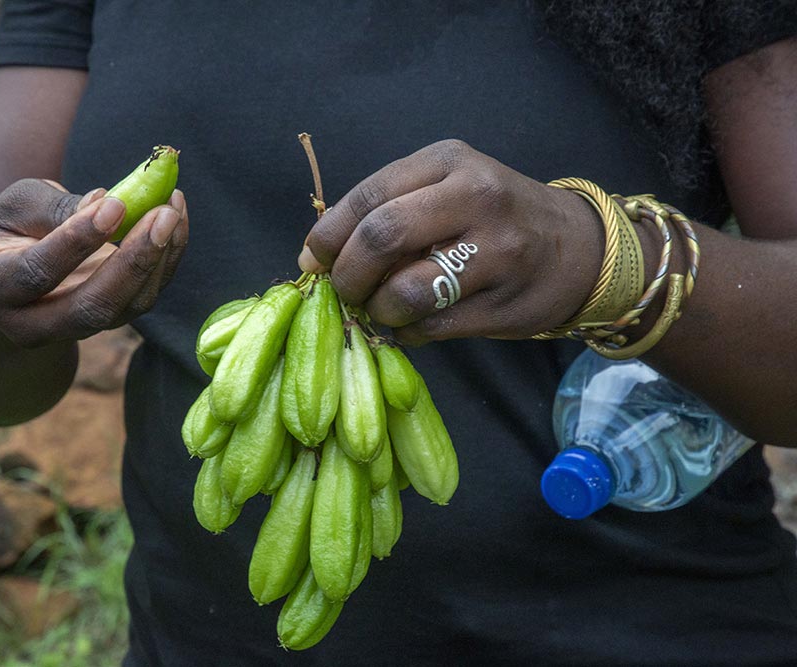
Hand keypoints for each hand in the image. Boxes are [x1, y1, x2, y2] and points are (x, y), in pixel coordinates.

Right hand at [0, 178, 188, 347]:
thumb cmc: (10, 232)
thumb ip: (54, 207)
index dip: (78, 239)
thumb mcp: (15, 207)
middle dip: (133, 260)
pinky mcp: (107, 324)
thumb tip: (106, 202)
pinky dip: (166, 261)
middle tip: (164, 213)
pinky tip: (176, 223)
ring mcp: (73, 331)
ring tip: (173, 209)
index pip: (39, 271)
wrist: (10, 283)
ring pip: (125, 307)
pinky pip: (143, 298)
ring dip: (159, 259)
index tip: (116, 204)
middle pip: (91, 306)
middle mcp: (31, 323)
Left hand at [299, 140, 601, 343]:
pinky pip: (430, 327)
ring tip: (381, 309)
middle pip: (381, 239)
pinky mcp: (504, 304)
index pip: (369, 196)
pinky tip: (411, 324)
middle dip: (348, 275)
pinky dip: (405, 332)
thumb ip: (385, 210)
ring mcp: (496, 252)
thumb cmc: (493, 217)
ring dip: (377, 310)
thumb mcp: (446, 188)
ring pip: (404, 292)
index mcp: (450, 161)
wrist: (578, 248)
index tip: (316, 260)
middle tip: (346, 291)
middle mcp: (476, 198)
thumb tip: (314, 257)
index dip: (330, 235)